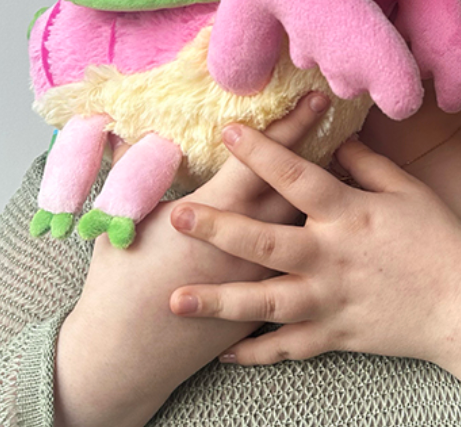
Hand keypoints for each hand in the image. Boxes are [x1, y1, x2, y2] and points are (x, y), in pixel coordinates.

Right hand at [53, 92, 329, 426]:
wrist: (126, 359)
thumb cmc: (118, 286)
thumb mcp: (121, 222)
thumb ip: (130, 172)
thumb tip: (122, 133)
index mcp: (214, 214)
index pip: (262, 160)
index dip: (290, 127)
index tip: (316, 101)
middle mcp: (248, 242)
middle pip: (294, 187)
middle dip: (317, 148)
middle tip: (339, 122)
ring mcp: (261, 275)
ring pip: (304, 226)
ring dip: (322, 195)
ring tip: (342, 166)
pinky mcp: (262, 303)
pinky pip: (298, 266)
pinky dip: (313, 240)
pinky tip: (326, 225)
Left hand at [169, 125, 460, 426]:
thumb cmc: (441, 242)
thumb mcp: (409, 191)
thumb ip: (368, 164)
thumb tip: (336, 142)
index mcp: (349, 214)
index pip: (297, 176)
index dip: (261, 151)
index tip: (228, 131)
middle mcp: (332, 257)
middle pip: (266, 243)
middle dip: (219, 229)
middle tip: (177, 217)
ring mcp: (330, 301)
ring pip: (265, 304)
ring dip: (219, 301)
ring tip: (176, 300)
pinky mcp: (335, 335)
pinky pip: (288, 349)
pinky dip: (255, 354)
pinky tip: (222, 354)